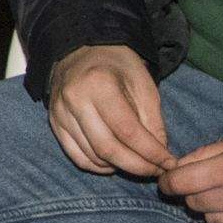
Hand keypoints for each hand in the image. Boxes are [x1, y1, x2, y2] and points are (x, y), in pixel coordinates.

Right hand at [47, 45, 171, 179]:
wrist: (83, 51)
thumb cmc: (119, 67)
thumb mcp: (145, 86)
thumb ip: (154, 122)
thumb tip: (160, 158)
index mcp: (99, 84)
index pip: (128, 131)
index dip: (151, 153)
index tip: (168, 163)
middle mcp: (75, 99)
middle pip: (107, 148)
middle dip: (137, 166)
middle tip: (155, 170)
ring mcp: (60, 112)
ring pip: (92, 156)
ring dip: (119, 167)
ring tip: (137, 163)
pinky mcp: (54, 122)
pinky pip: (76, 156)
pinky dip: (98, 166)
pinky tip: (113, 162)